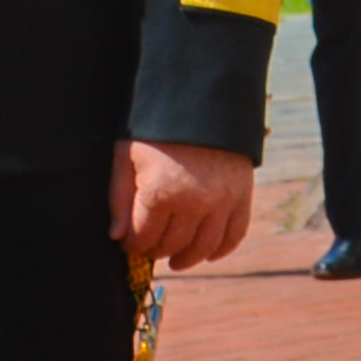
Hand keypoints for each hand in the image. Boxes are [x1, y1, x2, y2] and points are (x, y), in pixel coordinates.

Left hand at [111, 137, 253, 273]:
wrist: (202, 99)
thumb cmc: (156, 128)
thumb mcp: (127, 155)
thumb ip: (119, 198)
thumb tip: (118, 237)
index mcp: (160, 193)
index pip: (143, 238)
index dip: (132, 245)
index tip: (128, 244)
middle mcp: (193, 203)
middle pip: (171, 245)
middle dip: (155, 250)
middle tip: (149, 246)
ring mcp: (221, 202)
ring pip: (202, 248)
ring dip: (186, 258)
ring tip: (176, 260)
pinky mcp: (242, 196)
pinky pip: (234, 235)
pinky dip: (221, 250)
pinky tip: (208, 254)